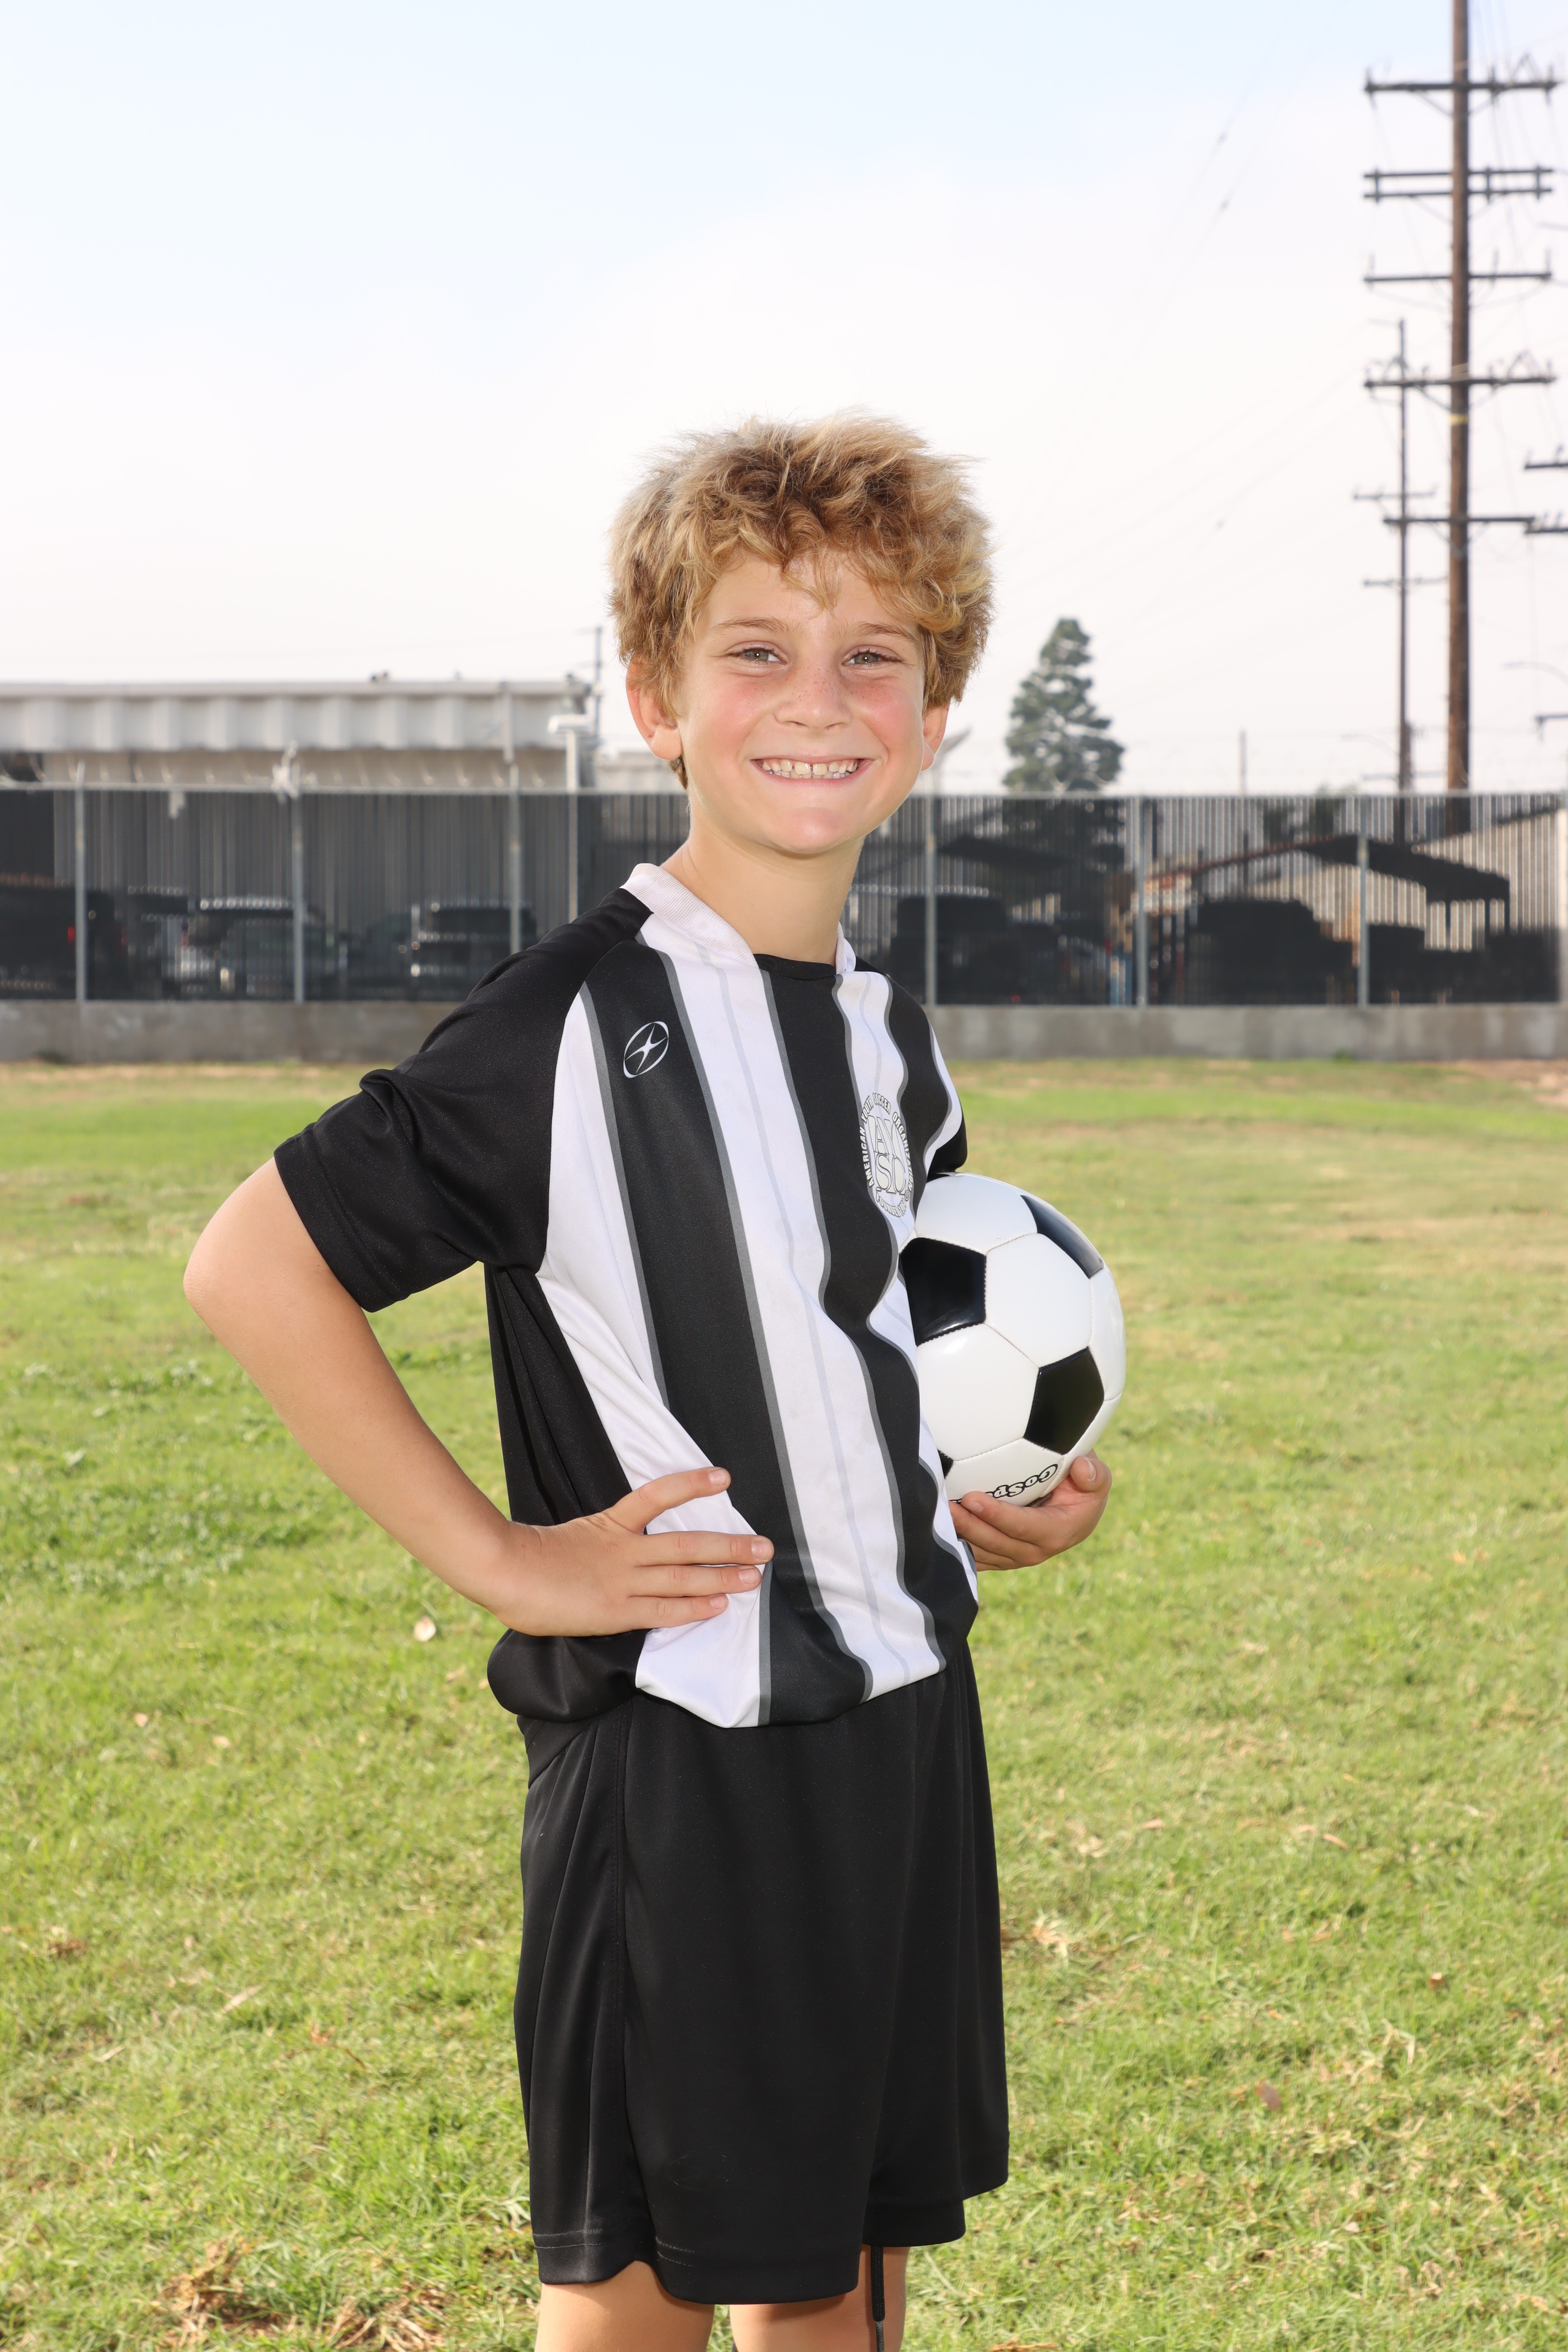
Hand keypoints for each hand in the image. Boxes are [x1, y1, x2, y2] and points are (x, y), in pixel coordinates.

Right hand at [493, 1466, 769, 1636]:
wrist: (504, 1573)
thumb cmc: (524, 1561)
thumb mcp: (565, 1540)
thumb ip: (594, 1545)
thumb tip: (614, 1556)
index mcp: (609, 1525)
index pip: (656, 1496)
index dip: (691, 1484)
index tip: (723, 1477)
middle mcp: (623, 1550)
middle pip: (686, 1543)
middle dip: (729, 1544)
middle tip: (765, 1545)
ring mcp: (621, 1580)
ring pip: (683, 1575)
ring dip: (722, 1575)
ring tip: (755, 1575)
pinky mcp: (616, 1610)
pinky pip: (663, 1609)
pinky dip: (693, 1606)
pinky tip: (719, 1604)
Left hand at [950, 1452, 1111, 1572]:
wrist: (1077, 1508)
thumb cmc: (1084, 1487)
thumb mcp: (1098, 1477)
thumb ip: (1094, 1474)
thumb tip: (1081, 1470)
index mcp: (1058, 1532)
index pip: (1023, 1527)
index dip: (997, 1515)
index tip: (972, 1497)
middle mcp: (1036, 1551)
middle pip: (997, 1543)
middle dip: (970, 1526)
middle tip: (945, 1506)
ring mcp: (1017, 1557)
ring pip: (984, 1554)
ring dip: (961, 1536)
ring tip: (937, 1515)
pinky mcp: (1003, 1557)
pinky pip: (979, 1557)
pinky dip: (960, 1546)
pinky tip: (939, 1530)